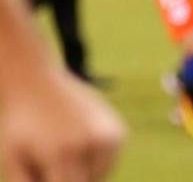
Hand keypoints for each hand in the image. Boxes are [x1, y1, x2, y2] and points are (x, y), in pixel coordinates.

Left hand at [0, 69, 124, 181]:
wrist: (36, 82)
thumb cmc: (18, 127)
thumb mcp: (12, 161)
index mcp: (63, 153)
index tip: (46, 174)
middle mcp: (92, 143)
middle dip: (67, 179)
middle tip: (48, 164)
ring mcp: (110, 136)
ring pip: (99, 177)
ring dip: (81, 175)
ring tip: (59, 155)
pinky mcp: (118, 132)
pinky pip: (107, 163)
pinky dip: (93, 163)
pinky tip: (74, 146)